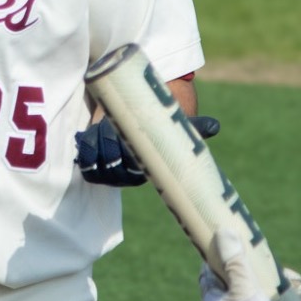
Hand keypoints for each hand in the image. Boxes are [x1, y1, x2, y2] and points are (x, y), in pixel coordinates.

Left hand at [74, 113, 219, 185]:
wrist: (133, 125)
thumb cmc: (155, 126)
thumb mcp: (173, 126)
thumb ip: (194, 127)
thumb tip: (216, 126)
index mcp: (146, 170)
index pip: (131, 169)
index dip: (124, 153)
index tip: (124, 134)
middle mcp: (127, 176)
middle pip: (110, 167)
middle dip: (108, 143)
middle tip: (111, 124)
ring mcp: (109, 173)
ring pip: (96, 165)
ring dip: (95, 144)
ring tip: (102, 126)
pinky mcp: (93, 168)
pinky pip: (85, 165)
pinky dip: (84, 149)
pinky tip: (89, 135)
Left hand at [199, 229, 297, 300]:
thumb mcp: (243, 289)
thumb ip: (234, 263)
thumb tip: (223, 232)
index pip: (213, 271)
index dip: (226, 256)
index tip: (240, 245)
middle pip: (247, 280)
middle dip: (270, 275)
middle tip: (289, 275)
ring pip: (268, 293)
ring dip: (286, 289)